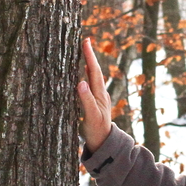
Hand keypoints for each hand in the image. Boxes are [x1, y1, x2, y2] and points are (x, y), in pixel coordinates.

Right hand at [77, 38, 113, 153]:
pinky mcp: (96, 103)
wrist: (105, 144)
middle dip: (90, 56)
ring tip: (85, 53)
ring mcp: (99, 98)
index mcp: (99, 94)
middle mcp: (101, 93)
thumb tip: (81, 82)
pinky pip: (92, 84)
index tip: (86, 41)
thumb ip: (86, 100)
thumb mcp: (90, 116)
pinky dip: (88, 76)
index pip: (94, 71)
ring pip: (94, 77)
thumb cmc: (97, 131)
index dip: (89, 56)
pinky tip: (85, 74)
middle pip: (95, 71)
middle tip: (86, 41)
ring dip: (89, 64)